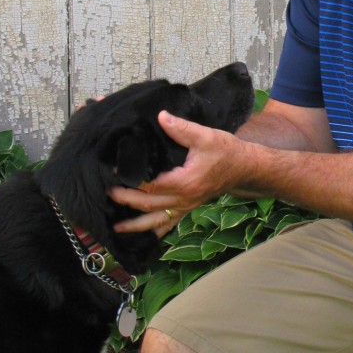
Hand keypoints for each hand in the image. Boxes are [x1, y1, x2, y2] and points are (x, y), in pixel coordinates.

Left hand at [110, 110, 247, 233]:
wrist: (245, 168)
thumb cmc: (227, 151)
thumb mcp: (206, 136)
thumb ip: (182, 128)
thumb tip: (162, 116)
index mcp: (186, 181)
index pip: (153, 184)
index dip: (133, 180)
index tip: (116, 174)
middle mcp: (184, 198)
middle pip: (150, 204)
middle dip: (127, 201)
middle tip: (108, 195)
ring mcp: (187, 206)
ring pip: (158, 221)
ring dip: (136, 226)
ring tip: (116, 228)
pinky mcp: (189, 208)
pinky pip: (170, 224)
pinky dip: (155, 231)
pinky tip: (142, 236)